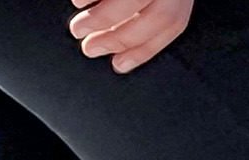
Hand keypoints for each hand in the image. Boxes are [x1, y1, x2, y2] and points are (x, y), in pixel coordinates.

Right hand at [69, 0, 193, 73]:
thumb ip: (146, 14)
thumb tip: (119, 48)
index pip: (171, 25)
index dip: (145, 49)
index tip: (117, 65)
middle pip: (156, 15)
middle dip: (120, 38)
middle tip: (89, 49)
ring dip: (100, 19)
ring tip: (78, 28)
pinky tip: (77, 2)